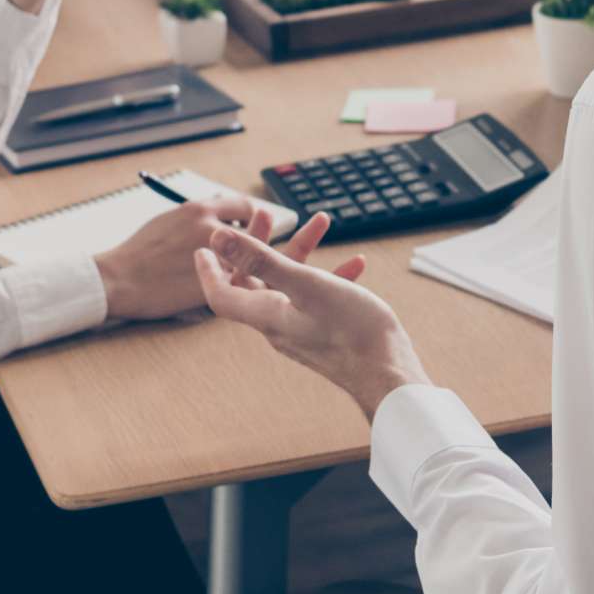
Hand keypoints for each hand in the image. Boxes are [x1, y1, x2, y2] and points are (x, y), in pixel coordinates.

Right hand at [91, 193, 296, 321]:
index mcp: (199, 210)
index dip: (248, 215)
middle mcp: (212, 230)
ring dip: (252, 259)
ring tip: (245, 263)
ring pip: (251, 256)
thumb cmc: (139, 251)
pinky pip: (240, 281)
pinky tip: (232, 283)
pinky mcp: (215, 286)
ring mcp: (217, 260)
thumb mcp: (168, 219)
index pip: (242, 205)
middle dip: (258, 234)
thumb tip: (215, 209)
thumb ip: (195, 215)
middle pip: (254, 227)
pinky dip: (240, 281)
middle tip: (259, 239)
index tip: (250, 222)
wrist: (121, 279)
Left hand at [195, 217, 430, 417]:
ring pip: (291, 284)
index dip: (209, 271)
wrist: (390, 378)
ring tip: (321, 222)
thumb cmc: (351, 332)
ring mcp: (303, 330)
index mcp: (267, 315)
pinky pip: (319, 298)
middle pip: (255, 282)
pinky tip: (356, 264)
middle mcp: (279, 325)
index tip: (203, 249)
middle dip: (260, 245)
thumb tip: (217, 239)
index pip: (221, 295)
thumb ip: (261, 260)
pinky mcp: (325, 334)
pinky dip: (331, 275)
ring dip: (302, 252)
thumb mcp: (305, 285)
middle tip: (267, 215)